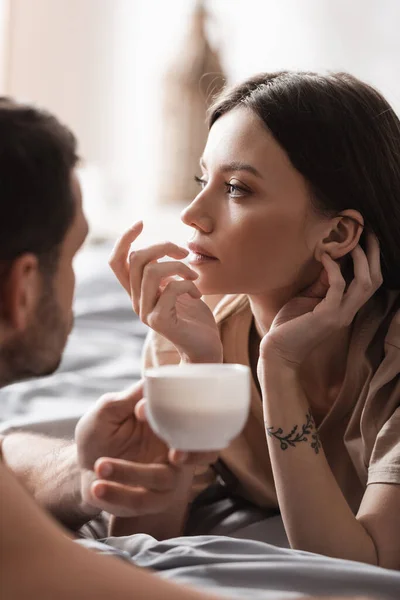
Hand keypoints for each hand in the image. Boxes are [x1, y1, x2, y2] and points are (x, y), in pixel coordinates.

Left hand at [75, 380, 217, 516]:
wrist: (83, 470)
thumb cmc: (100, 434)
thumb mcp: (108, 410)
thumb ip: (128, 398)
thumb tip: (151, 380)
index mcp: (172, 422)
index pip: (196, 416)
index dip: (182, 413)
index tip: (141, 410)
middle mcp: (177, 448)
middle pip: (206, 452)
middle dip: (193, 453)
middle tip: (173, 454)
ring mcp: (168, 477)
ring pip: (163, 478)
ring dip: (131, 473)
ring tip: (101, 466)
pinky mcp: (152, 500)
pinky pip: (142, 500)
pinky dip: (118, 494)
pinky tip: (97, 486)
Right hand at [109, 222, 222, 363]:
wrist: (206, 348)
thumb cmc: (195, 317)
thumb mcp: (178, 288)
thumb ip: (166, 273)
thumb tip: (166, 249)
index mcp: (138, 292)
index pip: (117, 262)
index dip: (124, 239)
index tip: (141, 223)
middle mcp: (137, 301)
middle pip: (136, 259)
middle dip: (163, 246)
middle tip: (184, 252)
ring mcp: (146, 312)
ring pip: (152, 271)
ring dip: (179, 266)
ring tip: (194, 275)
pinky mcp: (160, 321)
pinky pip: (171, 288)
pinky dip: (188, 284)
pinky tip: (198, 295)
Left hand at [259, 233, 382, 368]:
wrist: (277, 351)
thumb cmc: (289, 326)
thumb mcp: (307, 299)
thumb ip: (322, 284)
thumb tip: (331, 260)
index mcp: (345, 308)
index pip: (369, 281)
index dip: (370, 259)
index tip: (364, 236)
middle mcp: (348, 311)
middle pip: (374, 279)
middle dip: (373, 253)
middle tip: (365, 231)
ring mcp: (340, 315)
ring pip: (364, 282)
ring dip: (359, 259)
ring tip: (349, 241)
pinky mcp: (327, 316)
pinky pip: (338, 286)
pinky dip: (333, 269)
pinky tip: (324, 257)